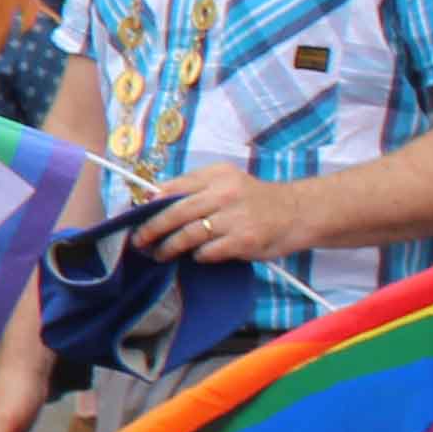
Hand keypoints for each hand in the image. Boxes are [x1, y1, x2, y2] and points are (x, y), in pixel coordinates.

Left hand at [131, 162, 308, 266]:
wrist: (299, 212)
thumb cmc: (256, 200)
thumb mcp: (228, 182)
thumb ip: (195, 188)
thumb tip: (154, 199)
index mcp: (217, 174)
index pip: (173, 187)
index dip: (149, 203)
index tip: (134, 216)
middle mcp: (225, 193)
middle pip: (174, 212)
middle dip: (151, 229)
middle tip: (139, 240)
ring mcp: (235, 217)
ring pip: (188, 235)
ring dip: (169, 248)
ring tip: (160, 254)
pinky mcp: (244, 241)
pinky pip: (208, 252)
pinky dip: (199, 256)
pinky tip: (198, 256)